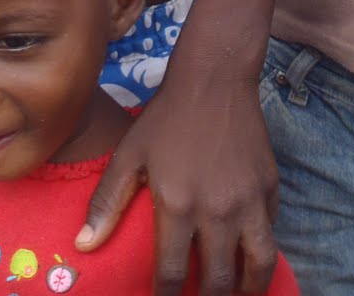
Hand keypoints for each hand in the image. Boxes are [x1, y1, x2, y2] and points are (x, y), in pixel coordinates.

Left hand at [79, 76, 278, 295]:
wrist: (215, 78)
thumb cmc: (166, 117)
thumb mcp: (129, 155)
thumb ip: (107, 202)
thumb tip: (83, 245)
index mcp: (178, 205)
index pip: (171, 275)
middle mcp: (218, 210)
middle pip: (217, 280)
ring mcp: (250, 199)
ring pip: (260, 263)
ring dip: (249, 287)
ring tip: (238, 293)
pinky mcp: (270, 186)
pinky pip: (270, 229)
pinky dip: (260, 246)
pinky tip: (249, 251)